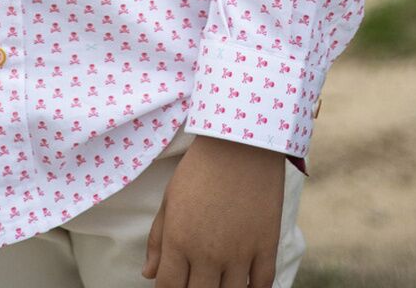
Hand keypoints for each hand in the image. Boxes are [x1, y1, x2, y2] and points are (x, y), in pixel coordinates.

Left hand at [142, 135, 285, 286]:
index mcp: (179, 240)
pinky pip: (261, 286)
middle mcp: (207, 253)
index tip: (173, 284)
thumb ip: (157, 239)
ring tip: (218, 280)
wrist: (241, 142)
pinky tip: (244, 283)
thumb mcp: (170, 198)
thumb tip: (149, 274)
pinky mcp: (266, 246)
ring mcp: (239, 253)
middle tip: (196, 280)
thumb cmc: (200, 168)